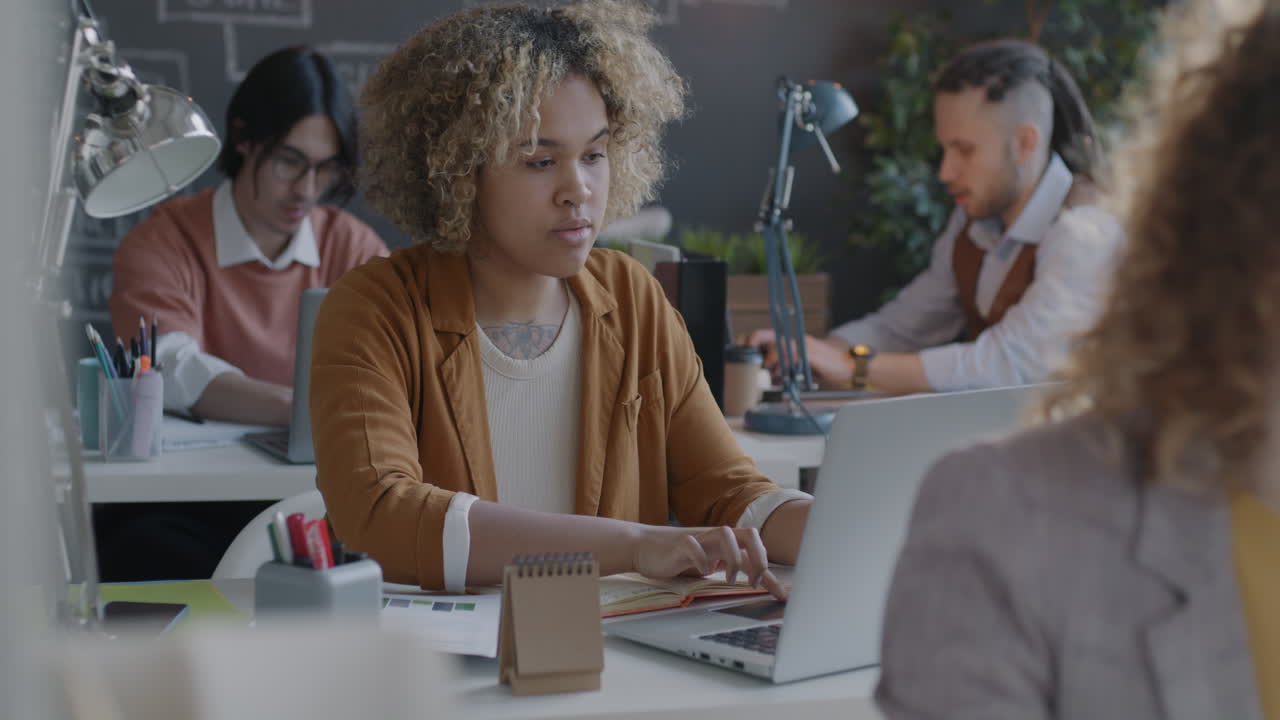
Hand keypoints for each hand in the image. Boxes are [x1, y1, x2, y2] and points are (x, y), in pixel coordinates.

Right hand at [632, 525, 787, 599]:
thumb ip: (730, 569)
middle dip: (760, 557)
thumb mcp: (709, 565)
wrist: (643, 547)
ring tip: (730, 579)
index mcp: (726, 545)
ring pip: (726, 533)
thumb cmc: (678, 558)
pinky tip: (702, 571)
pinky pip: (694, 545)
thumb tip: (759, 582)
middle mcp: (716, 538)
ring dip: (734, 556)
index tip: (783, 595)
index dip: (771, 575)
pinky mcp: (679, 543)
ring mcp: (699, 538)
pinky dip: (701, 558)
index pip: (756, 554)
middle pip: (750, 534)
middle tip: (756, 582)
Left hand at [745, 328, 854, 388]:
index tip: (742, 347)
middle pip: (770, 335)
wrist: (850, 368)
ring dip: (769, 358)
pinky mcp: (811, 354)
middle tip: (748, 354)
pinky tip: (780, 372)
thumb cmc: (827, 369)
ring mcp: (805, 346)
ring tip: (767, 369)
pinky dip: (783, 363)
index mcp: (794, 343)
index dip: (753, 339)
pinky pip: (793, 355)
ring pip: (779, 345)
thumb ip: (785, 370)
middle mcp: (798, 340)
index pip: (769, 336)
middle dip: (754, 342)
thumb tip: (770, 377)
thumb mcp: (801, 370)